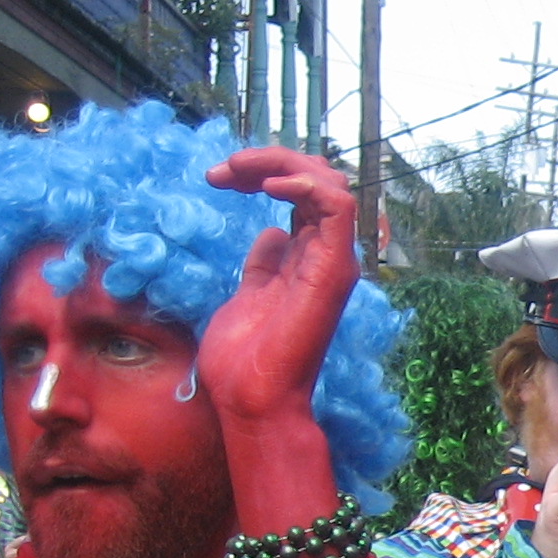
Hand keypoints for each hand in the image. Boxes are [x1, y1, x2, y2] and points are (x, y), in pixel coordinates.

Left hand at [197, 148, 359, 428]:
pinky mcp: (333, 269)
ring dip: (283, 163)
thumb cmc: (244, 360)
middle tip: (224, 170)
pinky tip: (269, 183)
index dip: (263, 172)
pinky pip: (338, 208)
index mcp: (307, 260)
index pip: (301, 193)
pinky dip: (307, 183)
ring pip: (330, 183)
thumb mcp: (247, 295)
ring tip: (239, 169)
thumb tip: (268, 234)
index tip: (219, 178)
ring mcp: (333, 262)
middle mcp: (326, 256)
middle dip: (270, 159)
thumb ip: (263, 265)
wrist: (251, 398)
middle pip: (317, 179)